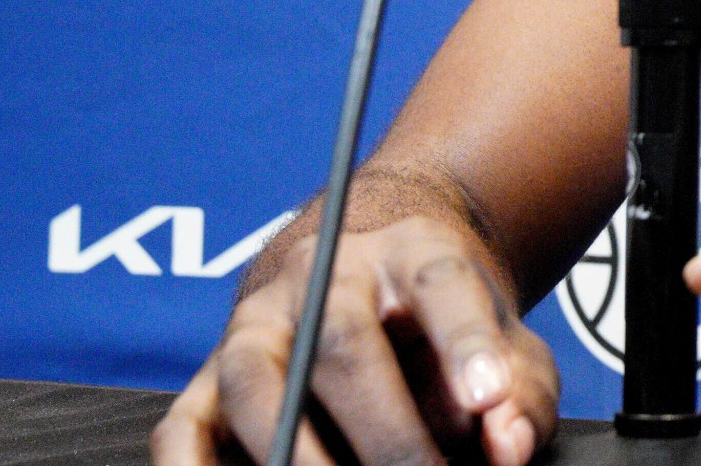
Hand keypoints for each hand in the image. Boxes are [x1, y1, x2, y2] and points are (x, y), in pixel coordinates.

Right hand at [152, 216, 559, 465]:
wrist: (371, 291)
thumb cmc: (446, 338)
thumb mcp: (507, 351)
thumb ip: (519, 396)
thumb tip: (508, 447)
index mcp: (414, 255)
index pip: (442, 284)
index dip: (465, 342)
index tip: (488, 400)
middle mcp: (326, 277)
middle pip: (344, 342)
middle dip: (388, 433)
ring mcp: (256, 326)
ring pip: (258, 385)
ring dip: (301, 459)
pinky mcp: (206, 381)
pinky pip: (180, 431)